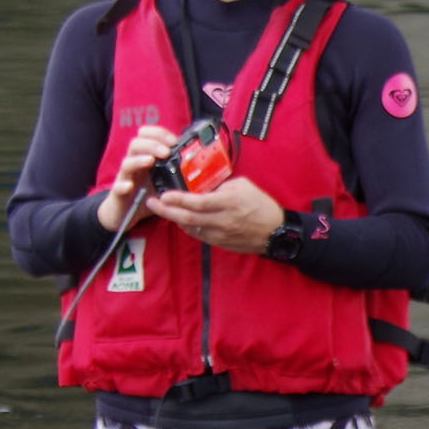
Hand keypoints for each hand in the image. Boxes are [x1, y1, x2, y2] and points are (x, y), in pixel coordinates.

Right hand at [96, 124, 180, 231]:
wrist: (123, 213)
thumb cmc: (146, 195)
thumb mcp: (164, 182)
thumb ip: (177, 173)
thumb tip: (203, 168)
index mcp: (145, 158)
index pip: (147, 136)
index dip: (159, 134)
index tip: (174, 140)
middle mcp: (134, 165)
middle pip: (136, 144)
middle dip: (152, 144)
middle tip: (166, 151)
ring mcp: (125, 178)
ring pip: (127, 163)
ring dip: (138, 159)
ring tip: (151, 161)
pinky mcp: (118, 193)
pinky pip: (118, 187)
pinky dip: (123, 185)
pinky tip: (130, 186)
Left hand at [148, 172, 286, 253]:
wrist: (276, 232)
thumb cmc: (262, 206)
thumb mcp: (244, 186)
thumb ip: (221, 185)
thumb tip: (204, 185)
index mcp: (229, 202)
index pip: (197, 202)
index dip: (177, 199)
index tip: (163, 194)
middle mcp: (222, 220)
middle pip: (187, 217)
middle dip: (166, 210)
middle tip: (152, 203)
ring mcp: (220, 234)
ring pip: (190, 228)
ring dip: (174, 219)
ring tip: (163, 209)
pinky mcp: (220, 243)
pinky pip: (198, 235)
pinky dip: (186, 226)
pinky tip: (180, 219)